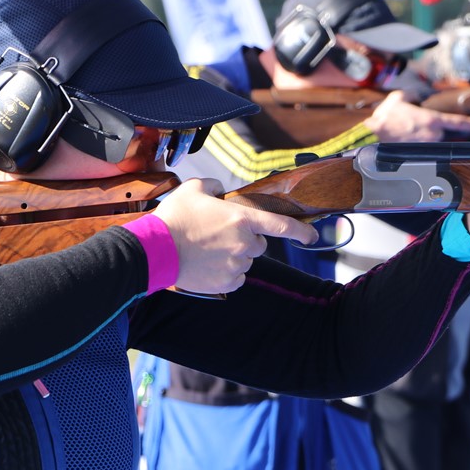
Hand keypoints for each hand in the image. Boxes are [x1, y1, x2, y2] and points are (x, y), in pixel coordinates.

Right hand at [151, 179, 317, 294]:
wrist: (155, 250)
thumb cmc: (174, 218)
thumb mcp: (194, 189)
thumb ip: (215, 186)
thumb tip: (221, 192)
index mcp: (242, 219)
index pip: (281, 225)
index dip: (302, 231)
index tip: (314, 236)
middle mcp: (244, 244)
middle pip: (259, 244)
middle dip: (246, 240)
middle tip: (221, 235)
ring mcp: (236, 265)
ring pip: (246, 261)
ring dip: (234, 256)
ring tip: (208, 250)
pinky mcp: (226, 283)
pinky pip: (236, 278)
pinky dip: (227, 273)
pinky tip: (208, 264)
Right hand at [364, 90, 469, 141]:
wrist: (373, 135)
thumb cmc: (386, 116)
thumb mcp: (402, 97)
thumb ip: (415, 95)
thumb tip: (419, 97)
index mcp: (431, 120)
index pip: (458, 122)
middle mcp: (432, 135)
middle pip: (449, 133)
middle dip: (448, 129)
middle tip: (440, 123)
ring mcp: (426, 146)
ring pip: (439, 140)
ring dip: (435, 135)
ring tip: (421, 129)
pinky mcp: (419, 152)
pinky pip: (428, 145)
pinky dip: (427, 141)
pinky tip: (417, 136)